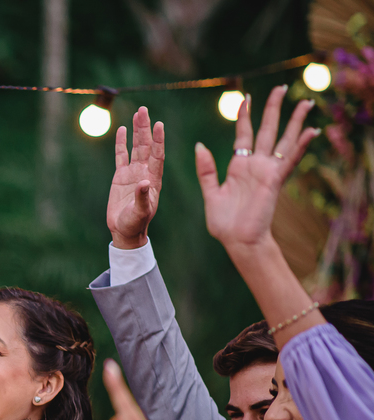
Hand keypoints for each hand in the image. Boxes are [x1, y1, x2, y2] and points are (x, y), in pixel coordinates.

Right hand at [106, 107, 164, 248]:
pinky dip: (122, 143)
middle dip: (146, 128)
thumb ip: (142, 197)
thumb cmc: (136, 223)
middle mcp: (145, 172)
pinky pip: (121, 156)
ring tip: (137, 114)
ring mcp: (133, 173)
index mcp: (153, 179)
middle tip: (144, 110)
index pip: (158, 155)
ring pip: (135, 147)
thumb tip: (143, 182)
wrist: (125, 231)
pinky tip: (122, 130)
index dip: (159, 140)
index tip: (159, 124)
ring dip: (137, 131)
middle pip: (146, 145)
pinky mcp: (120, 177)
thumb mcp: (141, 212)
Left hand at [196, 86, 317, 250]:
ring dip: (295, 121)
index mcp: (238, 166)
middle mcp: (255, 165)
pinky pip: (289, 159)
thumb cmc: (224, 222)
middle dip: (273, 109)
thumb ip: (206, 170)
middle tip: (280, 88)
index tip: (246, 98)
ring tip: (305, 101)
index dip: (245, 116)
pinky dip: (300, 145)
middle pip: (266, 130)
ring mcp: (267, 171)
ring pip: (283, 140)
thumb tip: (199, 146)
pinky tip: (311, 130)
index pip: (243, 134)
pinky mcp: (274, 181)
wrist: (237, 241)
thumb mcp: (210, 193)